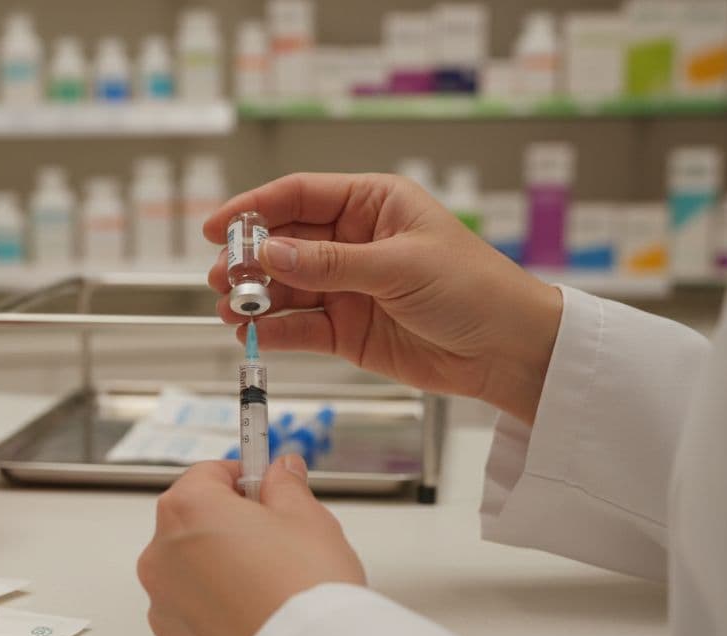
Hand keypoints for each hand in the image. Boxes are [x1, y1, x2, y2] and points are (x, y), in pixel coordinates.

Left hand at [137, 456, 365, 635]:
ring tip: (272, 585)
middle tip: (280, 540)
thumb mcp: (307, 518)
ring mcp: (162, 603)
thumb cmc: (305, 590)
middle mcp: (161, 554)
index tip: (270, 488)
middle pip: (194, 522)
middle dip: (232, 524)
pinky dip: (218, 608)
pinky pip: (194, 612)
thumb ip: (286, 487)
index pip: (208, 474)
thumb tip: (281, 472)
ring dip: (222, 567)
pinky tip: (257, 615)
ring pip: (192, 569)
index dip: (245, 478)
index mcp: (187, 510)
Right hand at [206, 173, 562, 423]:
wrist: (508, 349)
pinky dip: (274, 331)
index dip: (254, 208)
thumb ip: (331, 262)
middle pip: (284, 242)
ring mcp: (347, 287)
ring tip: (229, 307)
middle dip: (249, 258)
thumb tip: (272, 253)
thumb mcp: (400, 266)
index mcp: (372, 205)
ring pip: (285, 286)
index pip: (299, 196)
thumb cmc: (474, 288)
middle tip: (222, 276)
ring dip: (254, 297)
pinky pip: (299, 326)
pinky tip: (251, 334)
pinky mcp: (347, 330)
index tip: (218, 226)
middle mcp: (354, 242)